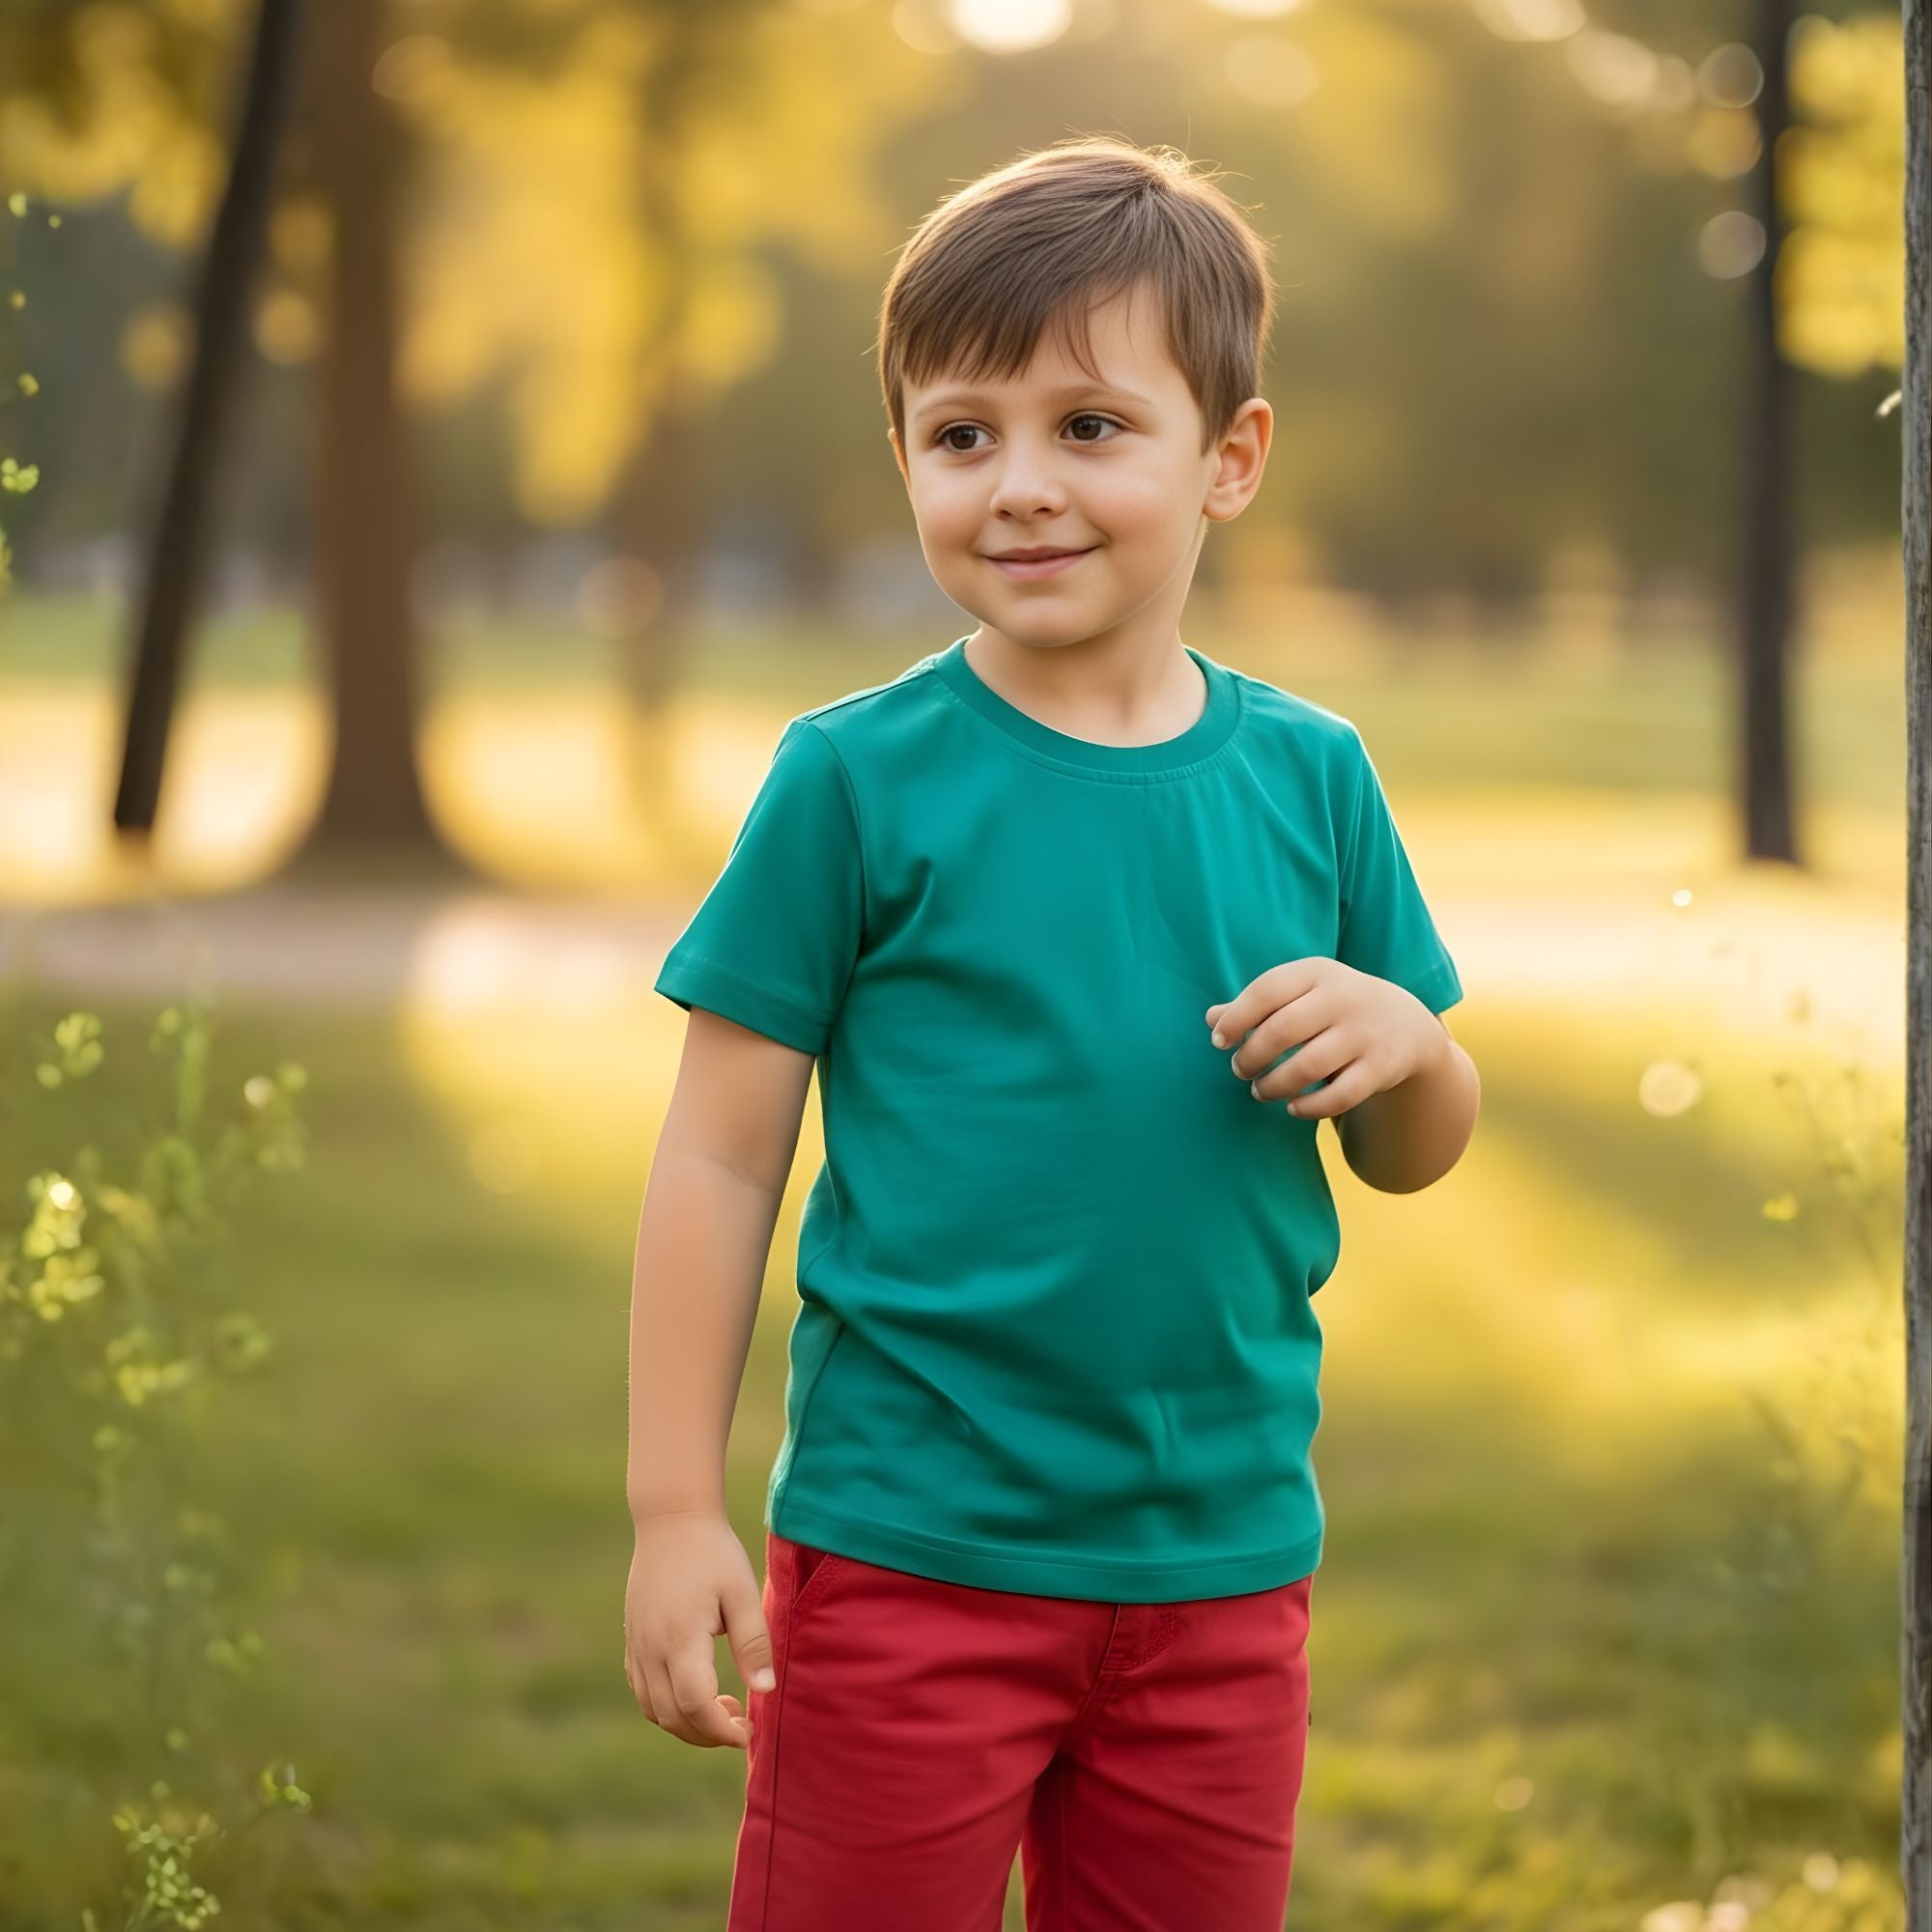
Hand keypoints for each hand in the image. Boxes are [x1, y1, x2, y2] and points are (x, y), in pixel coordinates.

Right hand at [624, 1509, 774, 1749]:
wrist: (670, 1519)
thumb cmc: (713, 1552)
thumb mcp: (742, 1592)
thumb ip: (753, 1642)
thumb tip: (765, 1690)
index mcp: (680, 1639)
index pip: (695, 1706)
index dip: (721, 1730)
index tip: (747, 1731)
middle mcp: (651, 1649)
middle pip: (672, 1717)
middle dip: (707, 1734)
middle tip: (740, 1721)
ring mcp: (637, 1645)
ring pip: (653, 1709)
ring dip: (686, 1723)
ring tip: (722, 1705)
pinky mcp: (632, 1639)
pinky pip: (642, 1690)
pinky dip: (666, 1706)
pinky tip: (694, 1689)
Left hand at [1205, 957, 1445, 1120]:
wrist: (1406, 1024)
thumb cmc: (1333, 1007)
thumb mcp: (1301, 993)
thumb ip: (1257, 1004)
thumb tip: (1211, 1019)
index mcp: (1317, 973)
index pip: (1266, 990)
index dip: (1236, 1018)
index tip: (1219, 1041)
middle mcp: (1343, 999)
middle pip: (1283, 1031)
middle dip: (1251, 1056)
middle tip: (1240, 1069)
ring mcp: (1364, 1034)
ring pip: (1307, 1067)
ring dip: (1274, 1085)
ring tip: (1260, 1090)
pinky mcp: (1380, 1068)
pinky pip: (1338, 1097)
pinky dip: (1308, 1107)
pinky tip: (1292, 1106)